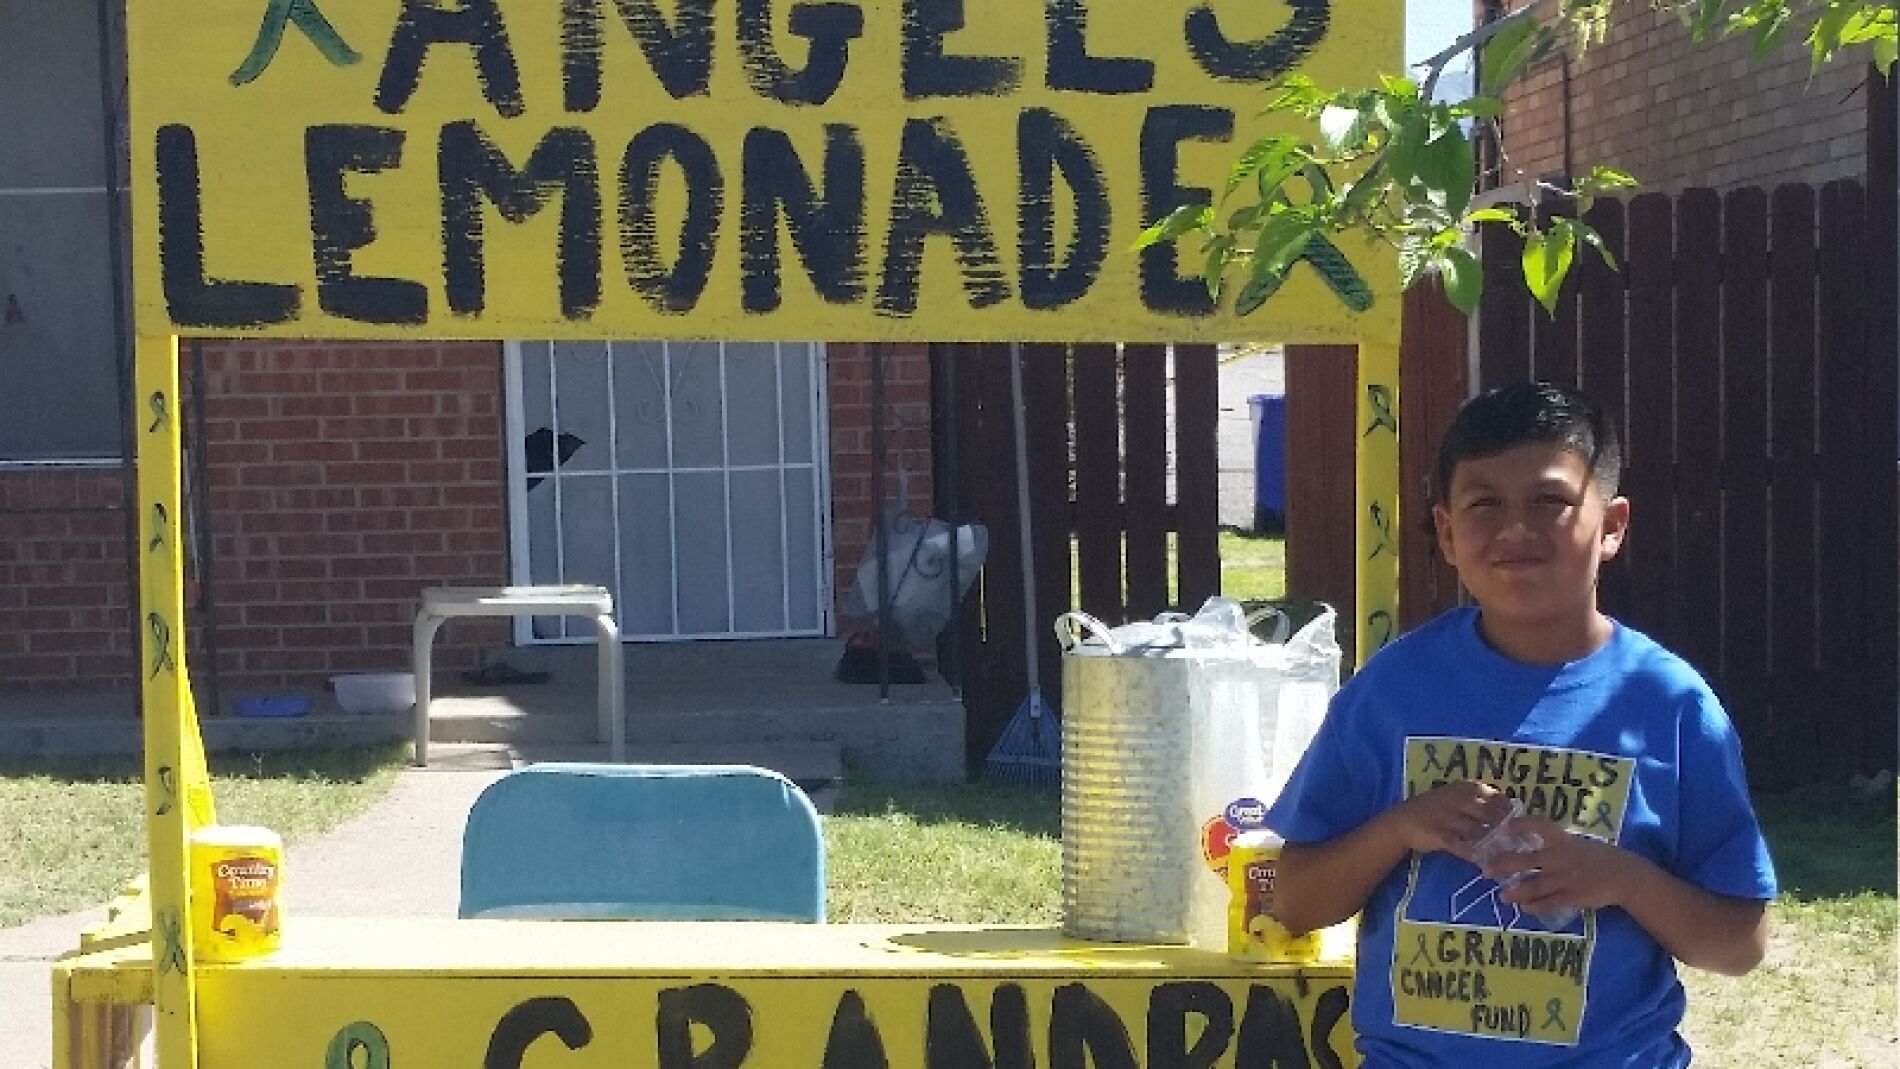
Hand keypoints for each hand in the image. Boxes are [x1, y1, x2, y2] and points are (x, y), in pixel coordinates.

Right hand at [1382, 781, 1516, 860]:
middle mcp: (1459, 799)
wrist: (1402, 821)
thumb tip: (1509, 811)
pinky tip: (1481, 859)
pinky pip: (1461, 845)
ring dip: (1492, 843)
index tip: (1518, 824)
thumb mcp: (1455, 797)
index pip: (1496, 797)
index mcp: (1465, 788)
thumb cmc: (1434, 809)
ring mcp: (1449, 817)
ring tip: (1503, 853)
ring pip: (1479, 830)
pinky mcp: (1440, 834)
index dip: (1509, 811)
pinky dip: (1473, 853)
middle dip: (1505, 829)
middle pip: (1491, 814)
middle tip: (1516, 842)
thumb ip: (1479, 802)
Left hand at [1483, 814, 1645, 915]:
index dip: (1521, 825)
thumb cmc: (1597, 856)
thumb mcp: (1577, 843)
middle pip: (1525, 861)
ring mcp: (1565, 878)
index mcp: (1563, 840)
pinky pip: (1548, 902)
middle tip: (1486, 871)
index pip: (1539, 826)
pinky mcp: (1572, 896)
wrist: (1624, 876)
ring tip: (1503, 897)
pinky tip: (1524, 907)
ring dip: (1515, 892)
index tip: (1504, 827)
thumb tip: (1526, 841)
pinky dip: (1534, 906)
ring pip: (1533, 886)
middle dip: (1503, 866)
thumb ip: (1554, 843)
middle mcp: (1560, 857)